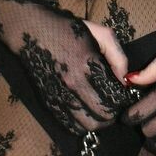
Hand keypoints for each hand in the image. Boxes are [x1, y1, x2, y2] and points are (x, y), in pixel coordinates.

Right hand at [4, 3, 130, 135]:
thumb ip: (118, 56)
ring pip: (88, 125)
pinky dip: (82, 125)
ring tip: (101, 113)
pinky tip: (85, 114)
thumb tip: (125, 81)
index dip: (123, 99)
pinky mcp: (49, 101)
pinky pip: (70, 125)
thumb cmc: (67, 29)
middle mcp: (74, 83)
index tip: (123, 94)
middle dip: (114, 113)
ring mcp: (60, 94)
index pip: (115, 95)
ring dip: (100, 122)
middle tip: (114, 106)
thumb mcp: (99, 33)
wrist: (30, 31)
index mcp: (88, 64)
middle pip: (104, 114)